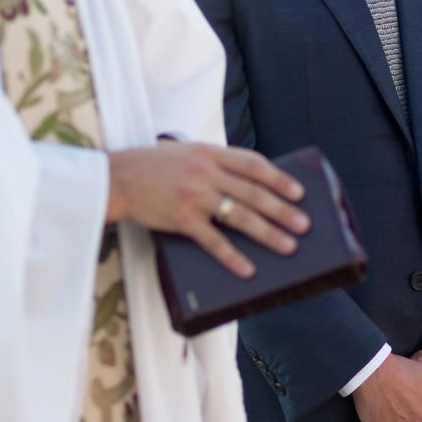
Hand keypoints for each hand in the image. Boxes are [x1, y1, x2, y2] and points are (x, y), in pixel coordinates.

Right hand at [106, 141, 308, 278]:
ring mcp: (195, 196)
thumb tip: (249, 182)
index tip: (297, 192)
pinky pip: (213, 241)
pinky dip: (233, 256)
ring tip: (288, 246)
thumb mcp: (187, 153)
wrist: (117, 178)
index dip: (278, 179)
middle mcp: (206, 172)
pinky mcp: (181, 219)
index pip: (253, 164)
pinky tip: (248, 269)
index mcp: (210, 153)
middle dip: (282, 210)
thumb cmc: (153, 166)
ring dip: (268, 233)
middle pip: (254, 193)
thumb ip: (215, 163)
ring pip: (241, 216)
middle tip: (304, 225)